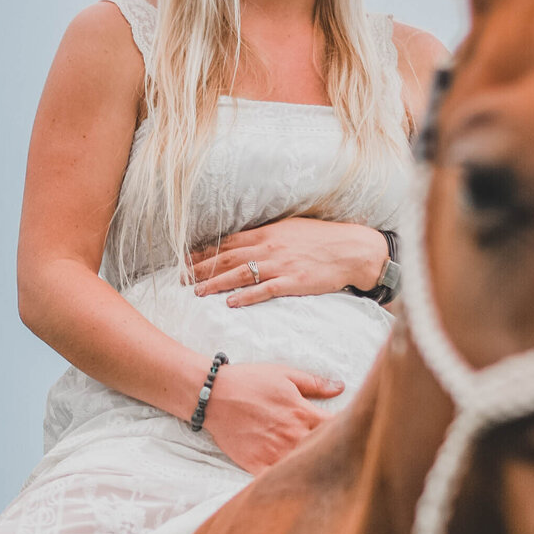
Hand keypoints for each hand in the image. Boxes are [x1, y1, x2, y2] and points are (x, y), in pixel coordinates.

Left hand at [189, 218, 386, 305]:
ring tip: (197, 292)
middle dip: (202, 269)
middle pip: (228, 259)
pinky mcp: (294, 282)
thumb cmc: (322, 239)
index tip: (185, 261)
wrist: (352, 249)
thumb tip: (245, 241)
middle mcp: (270, 248)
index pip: (228, 244)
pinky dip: (246, 297)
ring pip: (240, 275)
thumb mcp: (291, 229)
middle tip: (181, 279)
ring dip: (216, 283)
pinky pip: (265, 290)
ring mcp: (281, 265)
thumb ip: (267, 236)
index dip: (204, 252)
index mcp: (268, 234)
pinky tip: (231, 304)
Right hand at [203, 361, 344, 472]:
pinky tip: (293, 481)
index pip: (337, 428)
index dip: (347, 432)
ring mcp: (274, 453)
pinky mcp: (256, 465)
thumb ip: (315, 383)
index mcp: (303, 413)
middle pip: (324, 451)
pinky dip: (286, 482)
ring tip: (322, 472)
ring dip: (312, 468)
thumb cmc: (249, 381)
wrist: (212, 396)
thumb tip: (341, 387)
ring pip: (303, 468)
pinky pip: (277, 481)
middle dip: (334, 453)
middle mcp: (292, 436)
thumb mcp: (285, 375)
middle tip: (343, 456)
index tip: (350, 434)